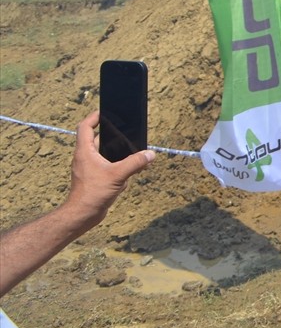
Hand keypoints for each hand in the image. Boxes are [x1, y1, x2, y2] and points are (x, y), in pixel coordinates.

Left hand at [63, 111, 154, 229]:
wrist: (82, 215)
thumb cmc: (93, 193)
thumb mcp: (118, 175)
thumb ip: (135, 162)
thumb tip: (150, 154)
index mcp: (85, 152)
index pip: (85, 127)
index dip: (95, 117)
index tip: (106, 112)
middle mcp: (85, 158)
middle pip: (97, 139)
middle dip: (113, 136)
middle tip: (128, 132)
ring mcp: (89, 169)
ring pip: (104, 154)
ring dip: (118, 153)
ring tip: (132, 154)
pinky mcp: (94, 179)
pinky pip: (107, 166)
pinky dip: (117, 166)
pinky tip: (129, 174)